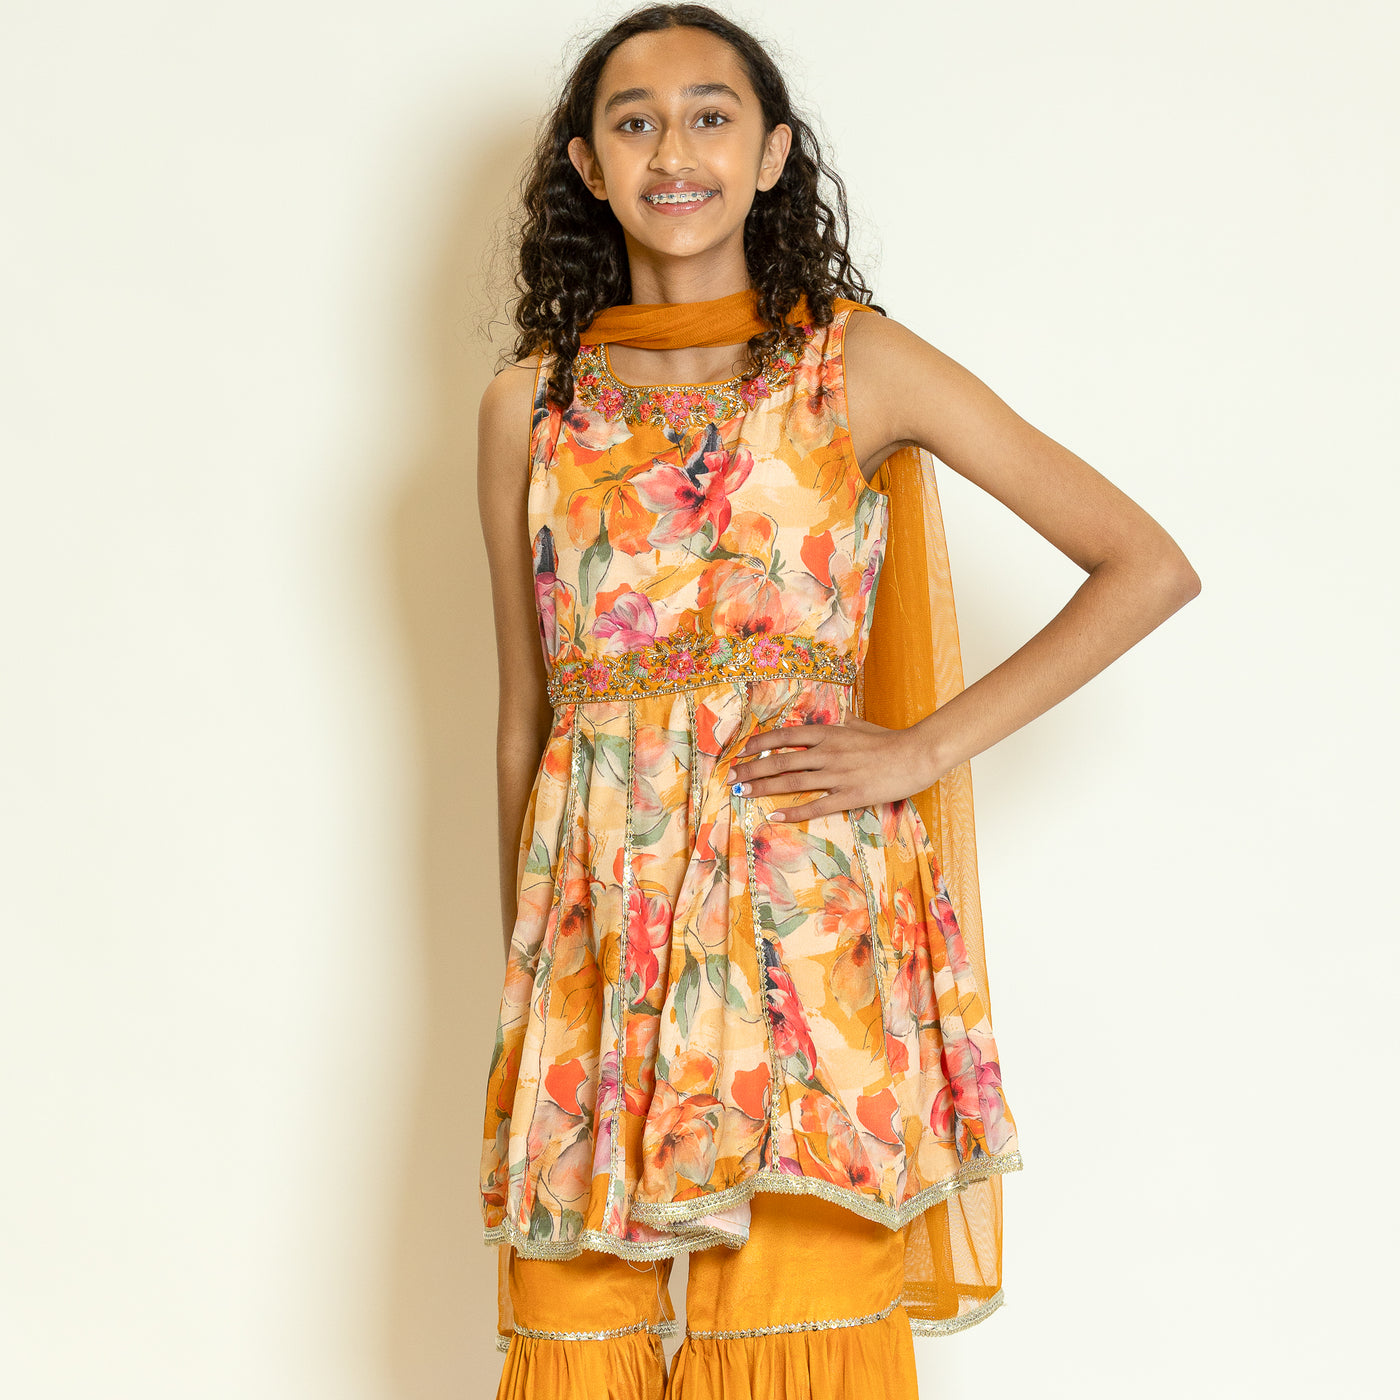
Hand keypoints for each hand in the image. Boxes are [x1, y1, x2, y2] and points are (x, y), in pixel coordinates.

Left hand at [727, 718, 938, 822]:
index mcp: (828, 734)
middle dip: (751, 769)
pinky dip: (793, 810)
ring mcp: (837, 775)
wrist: (917, 755)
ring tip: (742, 794)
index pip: (784, 736)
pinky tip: (775, 814)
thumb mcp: (861, 726)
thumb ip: (845, 725)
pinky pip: (816, 804)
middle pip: (780, 760)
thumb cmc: (889, 740)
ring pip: (791, 781)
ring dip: (763, 788)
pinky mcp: (849, 795)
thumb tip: (840, 719)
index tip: (740, 752)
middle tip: (730, 778)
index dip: (759, 744)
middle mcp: (827, 752)